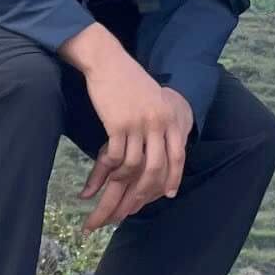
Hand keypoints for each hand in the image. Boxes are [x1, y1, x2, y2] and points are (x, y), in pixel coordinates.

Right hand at [68, 29, 190, 231]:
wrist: (108, 62)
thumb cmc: (129, 83)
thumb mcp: (153, 102)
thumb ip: (159, 124)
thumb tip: (157, 150)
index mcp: (171, 118)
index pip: (177, 156)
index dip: (172, 178)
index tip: (167, 196)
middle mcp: (160, 123)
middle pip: (156, 169)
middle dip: (144, 194)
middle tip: (129, 211)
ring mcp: (140, 125)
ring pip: (134, 168)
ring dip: (120, 190)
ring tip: (108, 202)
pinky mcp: (118, 125)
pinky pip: (115, 158)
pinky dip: (106, 173)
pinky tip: (96, 183)